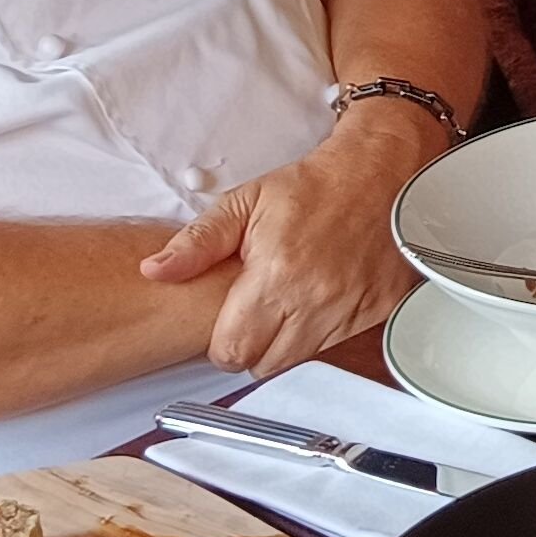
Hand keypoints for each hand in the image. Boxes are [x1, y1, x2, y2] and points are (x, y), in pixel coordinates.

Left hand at [139, 109, 429, 377]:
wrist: (380, 170)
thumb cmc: (313, 186)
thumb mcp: (245, 202)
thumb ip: (197, 242)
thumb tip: (154, 271)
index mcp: (275, 275)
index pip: (232, 351)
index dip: (223, 343)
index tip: (228, 322)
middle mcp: (314, 301)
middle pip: (265, 365)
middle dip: (253, 347)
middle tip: (256, 313)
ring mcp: (350, 310)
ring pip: (301, 361)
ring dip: (288, 342)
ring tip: (289, 303)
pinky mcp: (379, 312)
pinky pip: (338, 345)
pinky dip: (324, 333)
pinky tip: (321, 301)